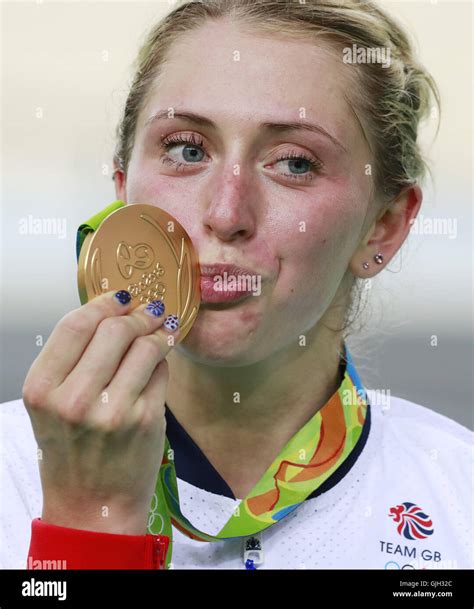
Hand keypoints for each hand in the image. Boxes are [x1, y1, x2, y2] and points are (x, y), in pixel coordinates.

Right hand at [22, 291, 178, 534]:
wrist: (92, 505)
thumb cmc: (71, 451)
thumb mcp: (53, 404)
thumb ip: (74, 359)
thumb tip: (112, 311)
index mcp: (42, 389)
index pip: (75, 325)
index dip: (103, 304)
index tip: (120, 298)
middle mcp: (74, 399)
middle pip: (114, 330)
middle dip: (137, 314)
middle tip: (148, 311)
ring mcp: (113, 411)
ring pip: (144, 346)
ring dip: (156, 332)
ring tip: (160, 331)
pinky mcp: (146, 420)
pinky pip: (161, 371)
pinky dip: (162, 360)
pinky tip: (160, 361)